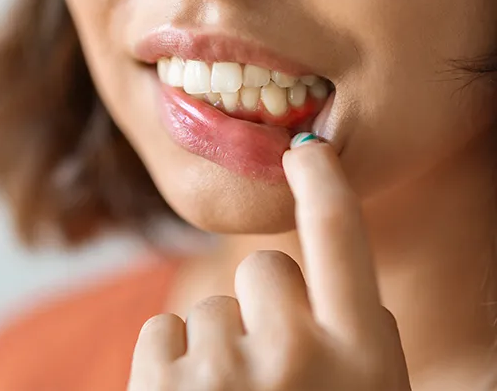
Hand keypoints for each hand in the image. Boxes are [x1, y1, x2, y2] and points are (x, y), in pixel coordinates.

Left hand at [128, 140, 411, 390]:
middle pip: (265, 272)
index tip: (309, 152)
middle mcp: (297, 359)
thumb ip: (355, 342)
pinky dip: (172, 367)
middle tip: (270, 376)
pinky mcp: (157, 389)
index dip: (327, 184)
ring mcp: (222, 376)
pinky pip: (164, 333)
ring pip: (210, 309)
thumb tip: (337, 291)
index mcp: (362, 364)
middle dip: (266, 310)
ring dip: (218, 351)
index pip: (344, 238)